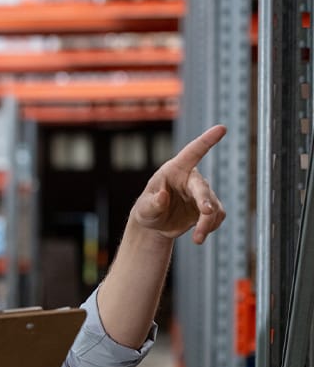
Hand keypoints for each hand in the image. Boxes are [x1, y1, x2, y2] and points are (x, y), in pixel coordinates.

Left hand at [130, 124, 226, 244]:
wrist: (155, 225)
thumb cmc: (147, 210)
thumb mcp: (144, 209)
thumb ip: (151, 203)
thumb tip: (162, 197)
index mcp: (175, 171)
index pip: (192, 152)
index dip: (206, 140)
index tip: (221, 128)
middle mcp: (191, 179)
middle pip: (203, 187)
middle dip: (205, 200)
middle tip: (206, 213)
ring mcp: (201, 193)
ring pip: (213, 206)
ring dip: (207, 222)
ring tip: (197, 238)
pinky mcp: (209, 207)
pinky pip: (217, 215)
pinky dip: (211, 227)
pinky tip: (200, 235)